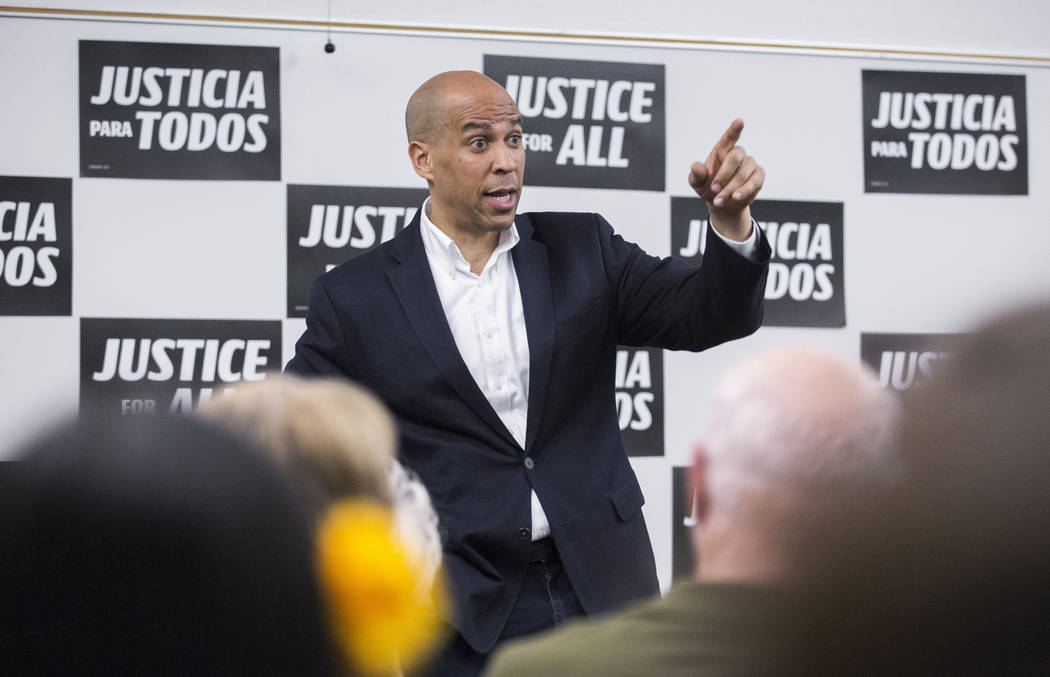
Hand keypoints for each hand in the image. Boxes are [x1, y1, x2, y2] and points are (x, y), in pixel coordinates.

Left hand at [688, 119, 764, 240]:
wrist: (722, 204)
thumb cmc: (708, 188)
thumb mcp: (697, 183)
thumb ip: (696, 175)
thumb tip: (695, 165)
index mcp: (722, 150)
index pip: (729, 137)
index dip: (734, 129)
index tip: (740, 121)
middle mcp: (738, 154)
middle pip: (735, 157)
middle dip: (724, 175)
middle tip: (713, 189)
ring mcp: (750, 164)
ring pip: (743, 173)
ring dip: (730, 188)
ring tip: (719, 201)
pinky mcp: (758, 176)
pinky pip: (754, 181)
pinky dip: (744, 190)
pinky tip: (736, 197)